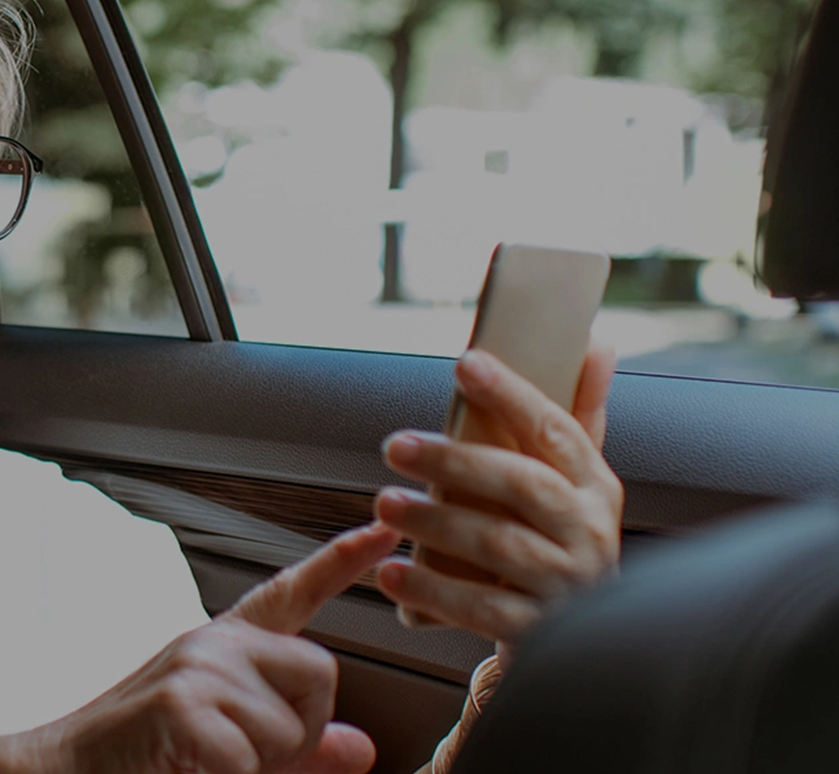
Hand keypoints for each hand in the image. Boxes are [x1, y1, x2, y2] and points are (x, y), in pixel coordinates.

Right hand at [20, 524, 397, 773]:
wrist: (61, 771)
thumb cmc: (144, 757)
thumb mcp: (232, 748)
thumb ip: (300, 748)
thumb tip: (360, 747)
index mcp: (224, 647)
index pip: (290, 594)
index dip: (342, 560)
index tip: (383, 530)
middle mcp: (212, 642)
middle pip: (319, 670)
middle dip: (302, 727)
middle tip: (245, 754)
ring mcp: (195, 666)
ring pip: (291, 725)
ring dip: (261, 765)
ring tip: (204, 761)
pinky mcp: (180, 702)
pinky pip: (250, 757)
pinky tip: (188, 766)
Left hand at [375, 345, 623, 652]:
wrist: (579, 639)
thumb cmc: (558, 542)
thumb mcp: (574, 483)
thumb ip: (577, 415)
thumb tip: (595, 343)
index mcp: (596, 486)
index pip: (557, 430)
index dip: (513, 394)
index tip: (466, 363)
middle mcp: (589, 532)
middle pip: (524, 486)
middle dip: (456, 462)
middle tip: (395, 446)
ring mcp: (567, 584)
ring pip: (499, 546)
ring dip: (435, 523)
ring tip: (386, 504)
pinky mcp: (537, 630)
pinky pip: (481, 609)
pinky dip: (432, 592)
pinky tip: (391, 575)